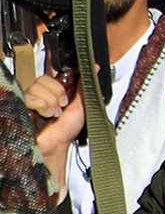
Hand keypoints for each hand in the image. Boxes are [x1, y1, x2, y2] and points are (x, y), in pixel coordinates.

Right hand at [23, 74, 85, 193]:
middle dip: (57, 93)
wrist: (57, 145)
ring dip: (50, 101)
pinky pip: (29, 97)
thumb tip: (95, 68)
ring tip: (54, 114)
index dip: (59, 83)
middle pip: (43, 79)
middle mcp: (40, 95)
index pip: (50, 76)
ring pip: (35, 87)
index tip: (66, 97)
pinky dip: (41, 105)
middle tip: (61, 106)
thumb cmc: (66, 130)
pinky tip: (45, 114)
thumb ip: (84, 87)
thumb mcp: (81, 105)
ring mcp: (29, 101)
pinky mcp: (21, 107)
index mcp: (53, 92)